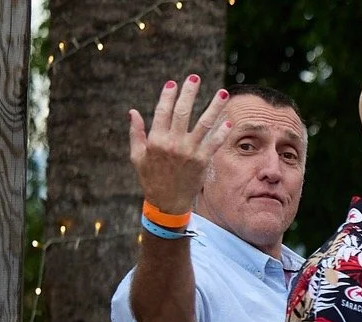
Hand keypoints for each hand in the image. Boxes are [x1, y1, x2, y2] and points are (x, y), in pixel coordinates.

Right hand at [127, 75, 228, 215]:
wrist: (167, 202)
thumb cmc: (150, 178)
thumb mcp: (137, 156)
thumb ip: (136, 133)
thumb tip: (133, 111)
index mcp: (156, 139)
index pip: (163, 111)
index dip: (168, 95)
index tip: (173, 83)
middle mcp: (173, 143)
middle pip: (183, 112)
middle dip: (190, 92)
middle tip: (195, 77)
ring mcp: (189, 152)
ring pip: (204, 124)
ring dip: (214, 107)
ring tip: (222, 92)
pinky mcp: (202, 162)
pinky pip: (214, 143)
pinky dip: (222, 132)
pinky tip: (228, 121)